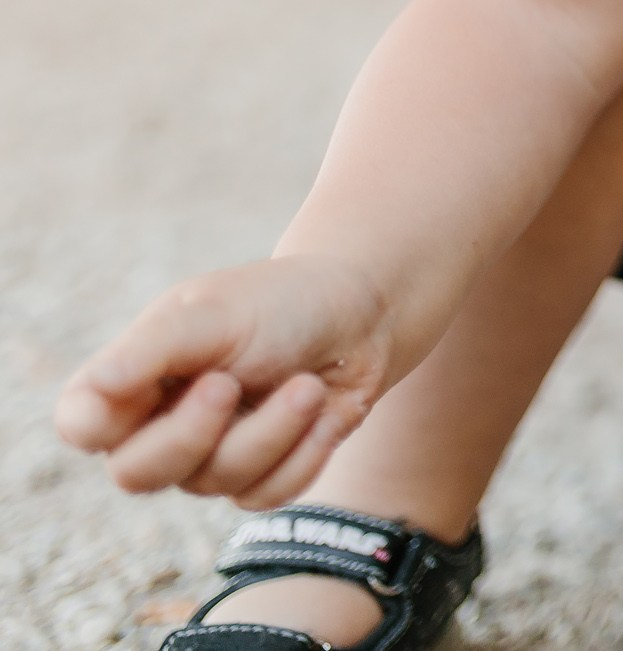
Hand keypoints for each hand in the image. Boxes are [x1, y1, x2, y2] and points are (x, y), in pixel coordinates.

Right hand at [54, 256, 393, 506]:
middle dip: (193, 432)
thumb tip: (94, 388)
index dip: (102, 423)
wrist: (365, 316)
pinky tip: (327, 411)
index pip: (80, 424)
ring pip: (213, 484)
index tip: (158, 386)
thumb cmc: (281, 304)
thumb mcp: (216, 312)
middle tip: (231, 382)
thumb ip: (153, 350)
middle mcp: (159, 425)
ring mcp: (208, 457)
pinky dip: (305, 452)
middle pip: (136, 475)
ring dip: (272, 431)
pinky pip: (265, 496)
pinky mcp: (260, 476)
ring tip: (307, 385)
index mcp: (131, 377)